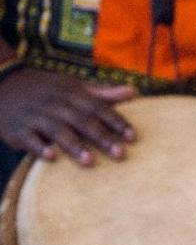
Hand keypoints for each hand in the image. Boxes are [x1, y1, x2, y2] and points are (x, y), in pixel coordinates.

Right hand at [0, 67, 135, 165]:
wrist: (2, 83)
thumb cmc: (47, 90)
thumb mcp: (73, 87)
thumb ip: (102, 93)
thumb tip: (134, 92)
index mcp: (72, 93)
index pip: (98, 107)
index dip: (116, 122)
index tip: (133, 137)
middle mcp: (56, 103)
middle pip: (82, 120)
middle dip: (102, 137)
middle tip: (120, 154)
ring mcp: (36, 115)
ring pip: (57, 130)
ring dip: (74, 145)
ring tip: (90, 161)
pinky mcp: (17, 128)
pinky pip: (28, 138)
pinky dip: (39, 147)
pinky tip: (51, 158)